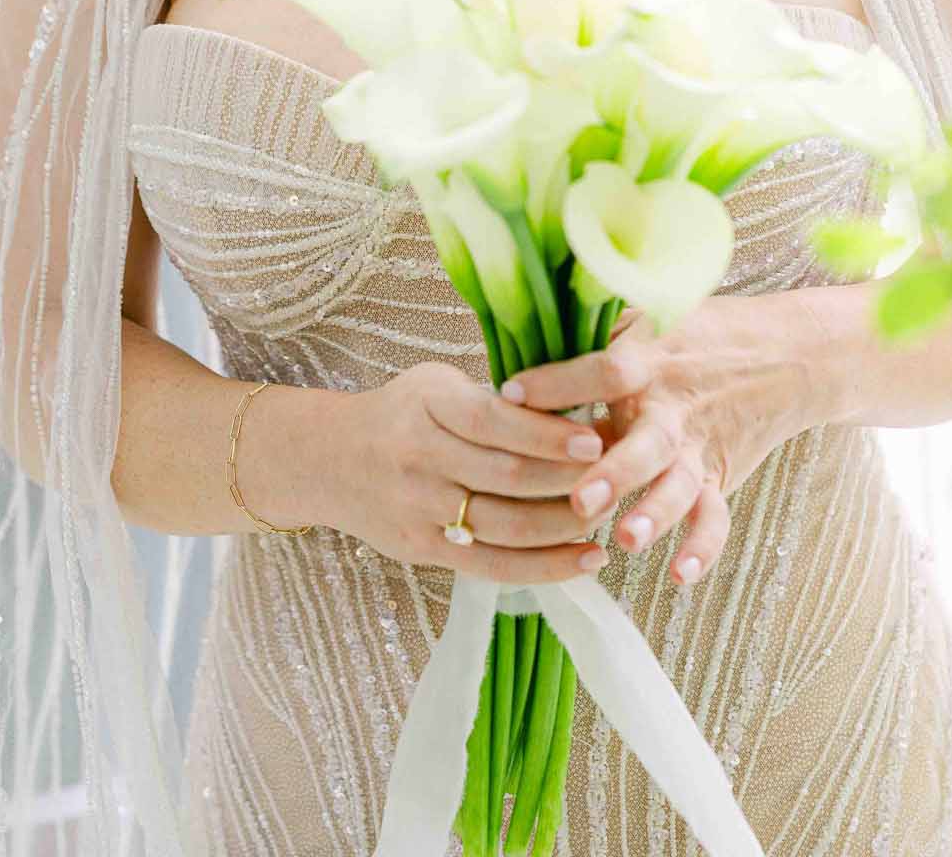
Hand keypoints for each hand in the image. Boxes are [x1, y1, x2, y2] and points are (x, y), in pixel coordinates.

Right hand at [281, 363, 610, 585]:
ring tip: (610, 515)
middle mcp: (419, 456)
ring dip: (565, 525)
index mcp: (428, 403)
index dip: (547, 434)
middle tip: (619, 475)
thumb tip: (579, 405)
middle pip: (506, 477)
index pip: (494, 421)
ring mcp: (419, 509)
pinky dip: (545, 567)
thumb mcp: (438, 384)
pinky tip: (586, 559)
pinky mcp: (423, 550)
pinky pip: (493, 566)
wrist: (332, 460)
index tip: (595, 438)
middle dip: (569, 481)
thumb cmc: (405, 412)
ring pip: (506, 526)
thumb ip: (495, 399)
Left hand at [501, 294, 820, 586]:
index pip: (604, 369)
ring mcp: (699, 446)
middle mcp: (673, 407)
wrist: (786, 355)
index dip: (559, 381)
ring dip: (655, 515)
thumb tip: (523, 326)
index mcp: (649, 359)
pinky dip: (702, 548)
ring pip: (679, 486)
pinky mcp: (719, 475)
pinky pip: (714, 517)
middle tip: (582, 500)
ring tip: (625, 540)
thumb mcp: (649, 314)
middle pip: (646, 442)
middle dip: (615, 472)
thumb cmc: (699, 332)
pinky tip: (678, 575)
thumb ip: (594, 326)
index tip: (510, 393)